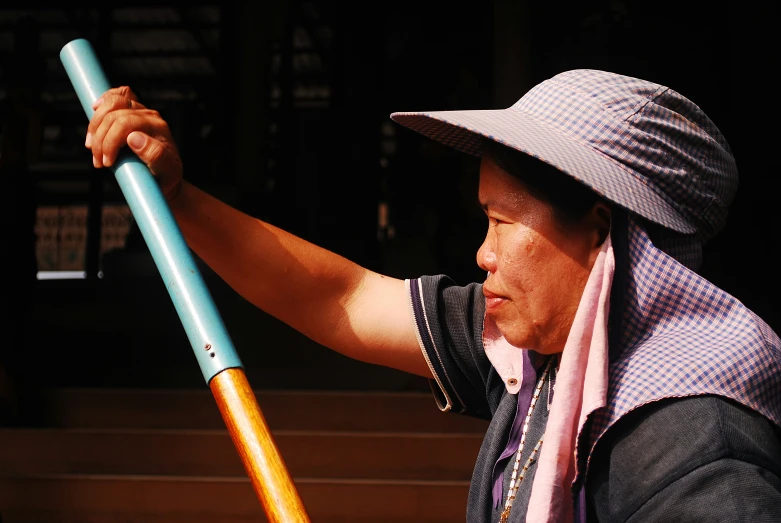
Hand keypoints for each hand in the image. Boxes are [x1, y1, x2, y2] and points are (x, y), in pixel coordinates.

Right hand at [86, 86, 183, 200]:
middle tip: (98, 162)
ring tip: (91, 147)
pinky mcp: (132, 111)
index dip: (109, 142)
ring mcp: (140, 111)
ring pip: (111, 103)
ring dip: (95, 126)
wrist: (166, 176)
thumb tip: (133, 137)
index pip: (124, 123)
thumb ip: (155, 155)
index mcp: (157, 126)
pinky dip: (104, 101)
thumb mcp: (166, 171)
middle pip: (114, 114)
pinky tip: (95, 109)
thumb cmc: (167, 175)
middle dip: (100, 138)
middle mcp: (149, 115)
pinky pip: (118, 95)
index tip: (106, 163)